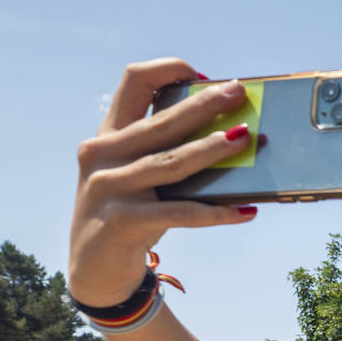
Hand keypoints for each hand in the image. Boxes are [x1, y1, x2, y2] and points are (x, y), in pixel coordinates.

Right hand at [69, 59, 256, 306]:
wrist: (94, 270)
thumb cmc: (130, 215)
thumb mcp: (136, 177)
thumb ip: (164, 154)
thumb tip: (230, 136)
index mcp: (107, 137)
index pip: (132, 83)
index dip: (166, 70)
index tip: (200, 76)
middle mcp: (102, 155)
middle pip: (162, 121)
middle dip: (204, 105)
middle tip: (239, 93)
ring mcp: (109, 187)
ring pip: (171, 162)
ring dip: (212, 150)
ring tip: (246, 139)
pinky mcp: (123, 221)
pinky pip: (181, 213)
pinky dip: (217, 213)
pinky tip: (247, 212)